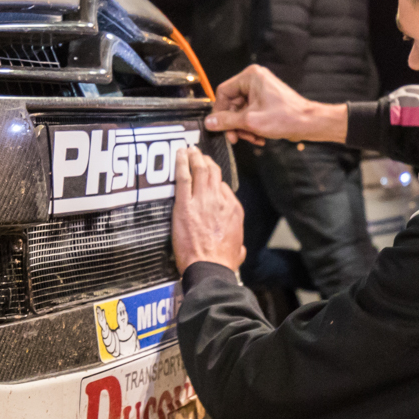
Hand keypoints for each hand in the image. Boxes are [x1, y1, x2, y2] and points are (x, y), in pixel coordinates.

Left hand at [172, 148, 243, 273]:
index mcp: (233, 210)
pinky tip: (180, 155)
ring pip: (200, 170)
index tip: (207, 176)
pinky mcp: (185, 205)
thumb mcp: (238, 250)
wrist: (210, 268)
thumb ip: (238, 244)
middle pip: (213, 173)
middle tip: (197, 154)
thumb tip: (239, 248)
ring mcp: (203, 201)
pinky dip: (182, 163)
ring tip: (189, 150)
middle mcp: (220, 201)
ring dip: (194, 157)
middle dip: (205, 161)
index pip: (224, 187)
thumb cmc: (222, 262)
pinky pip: (184, 178)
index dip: (214, 180)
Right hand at [206, 65, 347, 145]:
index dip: (219, 111)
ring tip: (251, 138)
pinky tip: (258, 137)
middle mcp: (255, 80)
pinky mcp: (266, 100)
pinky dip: (251, 126)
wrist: (309, 123)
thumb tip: (209, 122)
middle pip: (231, 103)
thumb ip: (226, 121)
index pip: (223, 92)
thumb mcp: (250, 121)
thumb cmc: (286, 117)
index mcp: (250, 77)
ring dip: (243, 127)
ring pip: (241, 111)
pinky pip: (250, 113)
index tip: (220, 126)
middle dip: (234, 123)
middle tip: (235, 138)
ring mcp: (261, 90)